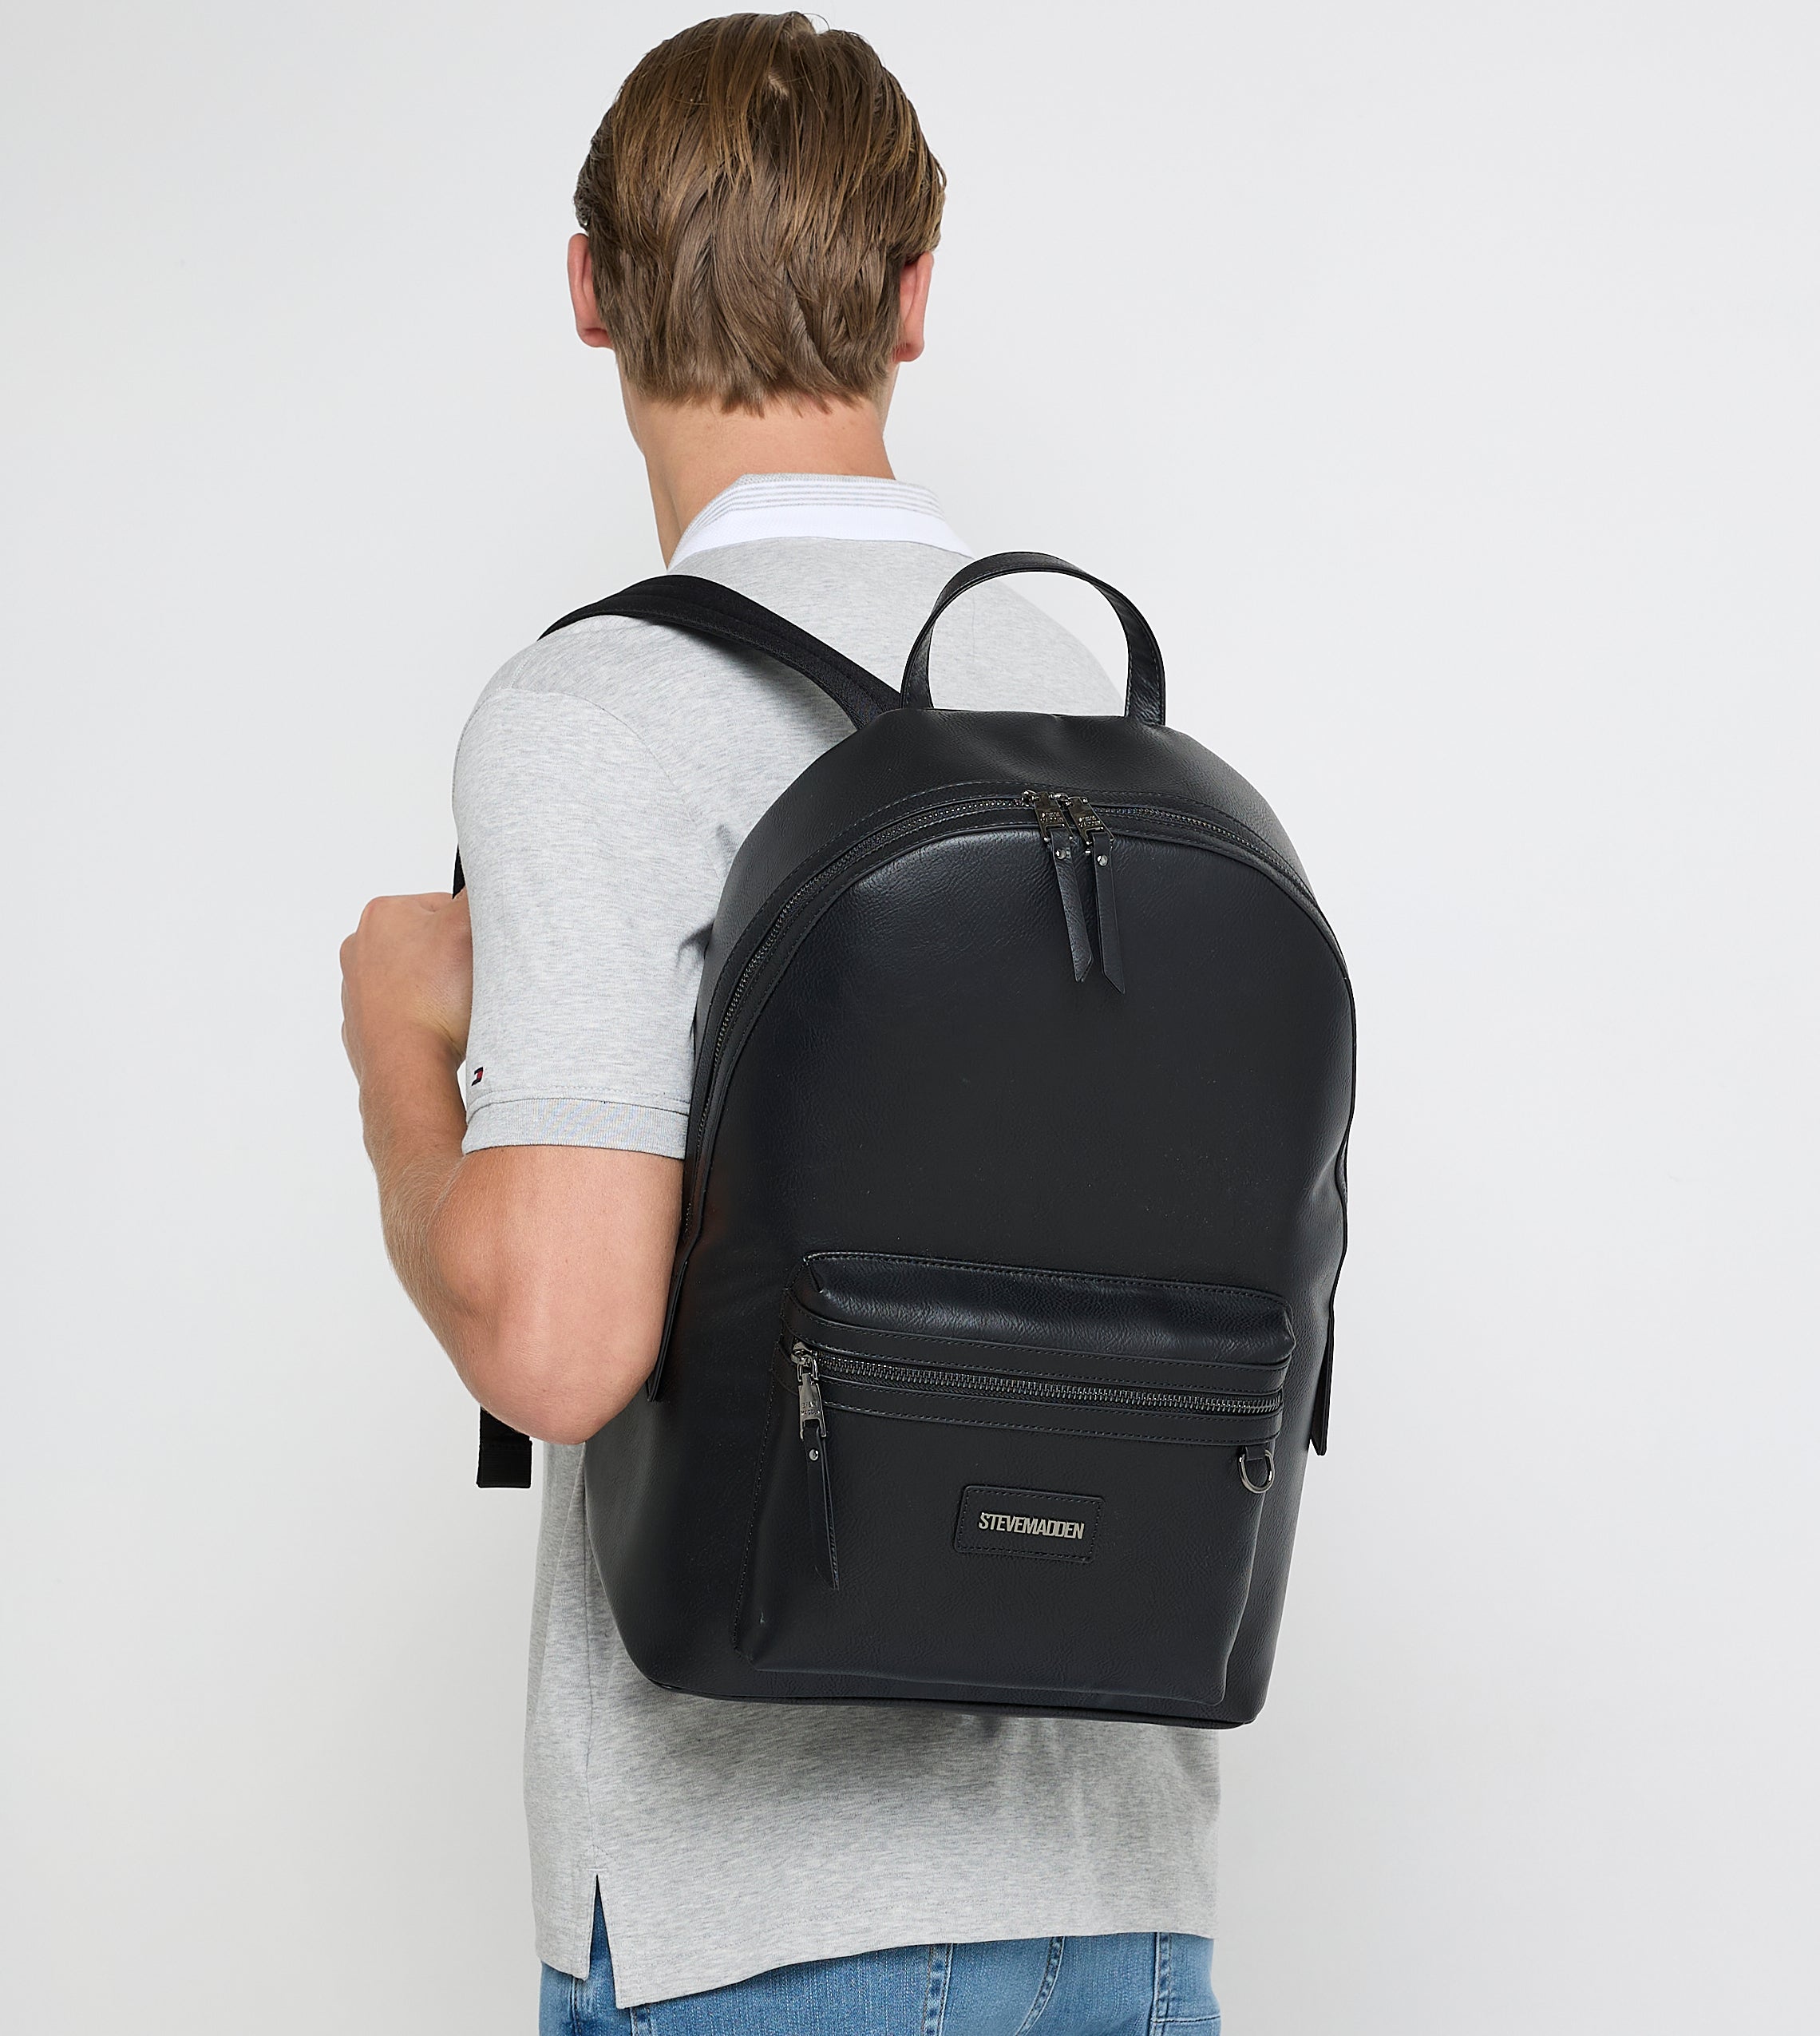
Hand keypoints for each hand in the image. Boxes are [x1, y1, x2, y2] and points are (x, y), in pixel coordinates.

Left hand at [340, 890, 472, 1086]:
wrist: (407, 1066)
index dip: (470, 930)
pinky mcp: (361, 1024)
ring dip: (437, 989)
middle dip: (451, 960)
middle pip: (428, 943)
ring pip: (415, 979)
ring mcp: (357, 989)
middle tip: (467, 982)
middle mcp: (360, 947)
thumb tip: (486, 881)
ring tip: (452, 1008)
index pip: (443, 907)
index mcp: (382, 914)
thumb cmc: (432, 1001)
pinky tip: (435, 1028)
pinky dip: (420, 1018)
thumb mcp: (468, 927)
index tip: (476, 953)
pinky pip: (402, 1012)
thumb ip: (479, 893)